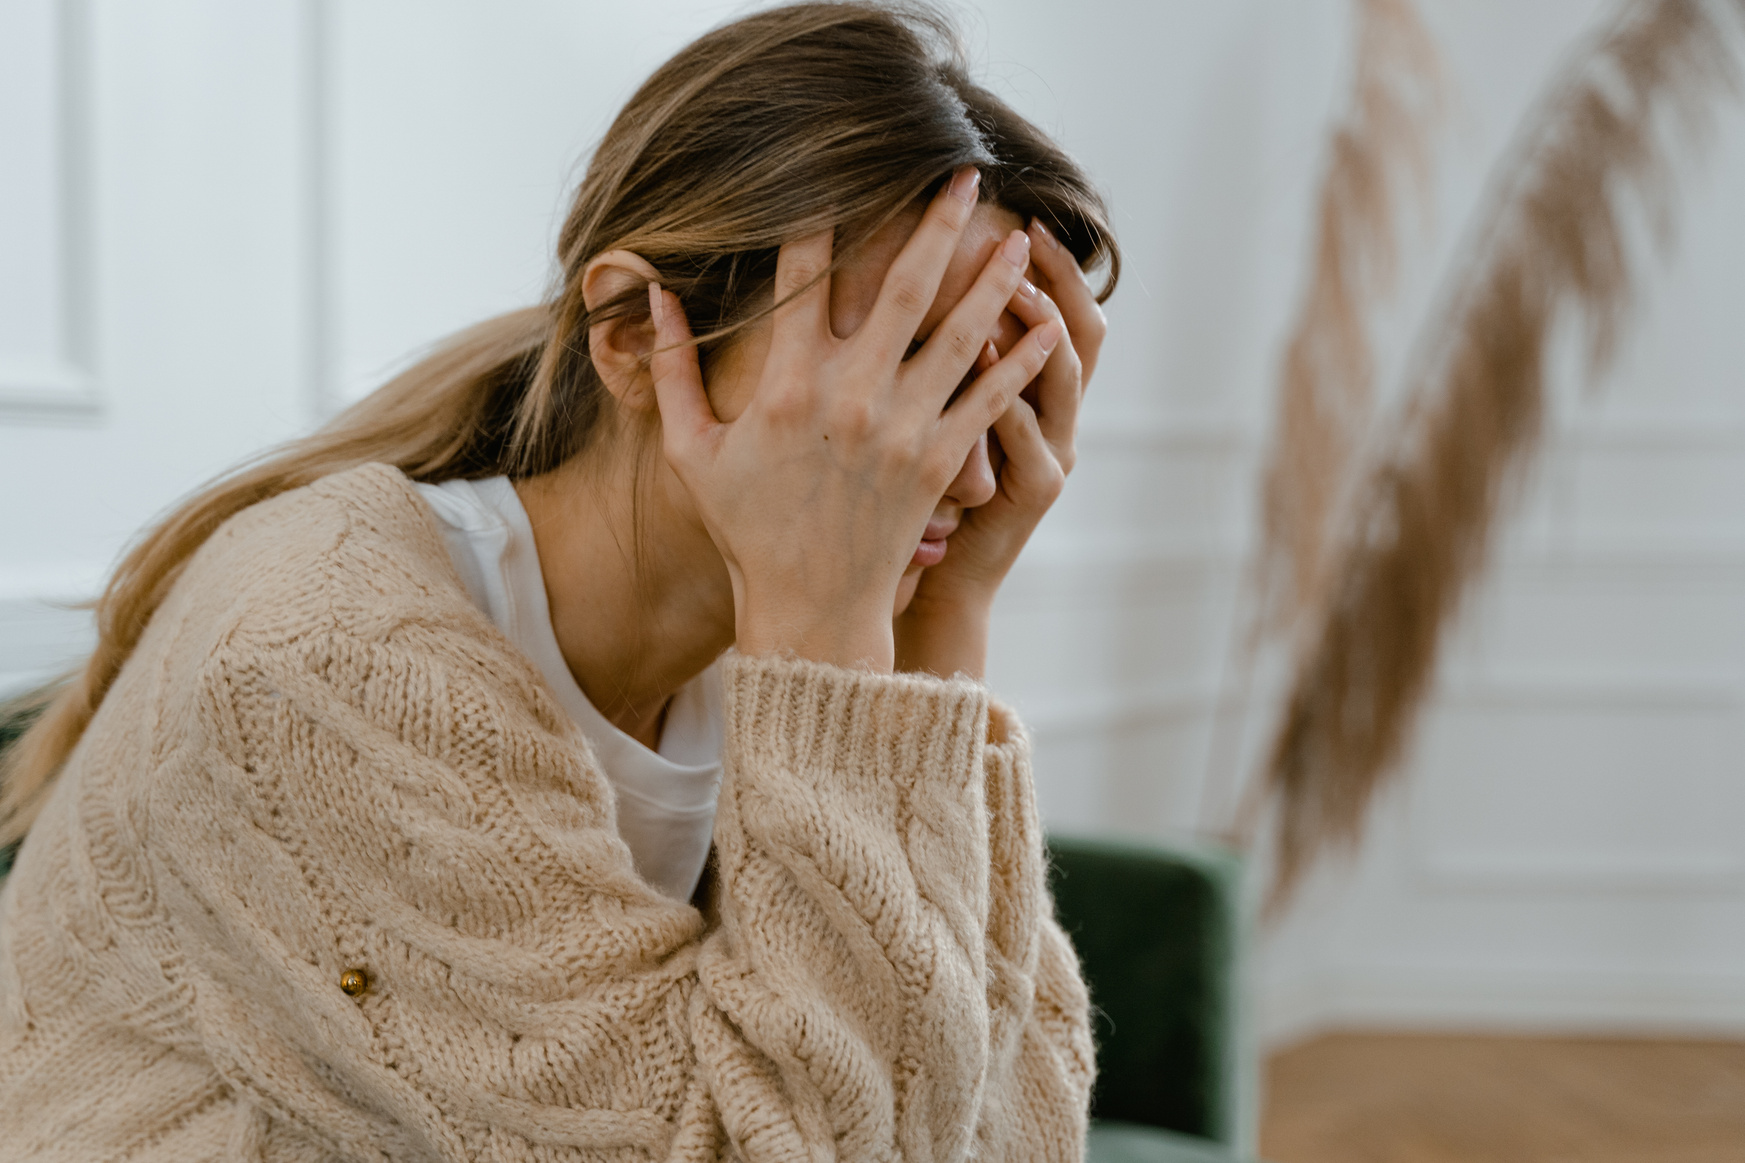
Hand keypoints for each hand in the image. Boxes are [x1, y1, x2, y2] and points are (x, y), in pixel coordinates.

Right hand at [648, 171, 1062, 672]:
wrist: (809, 608)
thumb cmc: (747, 529)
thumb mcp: (691, 452)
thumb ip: (670, 372)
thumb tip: (656, 296)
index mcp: (787, 384)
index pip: (804, 276)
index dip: (820, 217)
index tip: (838, 173)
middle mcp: (851, 394)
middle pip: (904, 285)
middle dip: (937, 223)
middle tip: (964, 173)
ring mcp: (903, 427)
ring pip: (961, 332)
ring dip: (993, 278)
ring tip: (1019, 235)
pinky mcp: (941, 461)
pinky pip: (990, 398)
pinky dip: (1022, 360)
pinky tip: (1046, 324)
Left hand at [894, 218, 1106, 678]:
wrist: (930, 582)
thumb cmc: (917, 498)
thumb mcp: (935, 421)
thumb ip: (934, 360)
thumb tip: (903, 282)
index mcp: (1032, 393)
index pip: (1057, 311)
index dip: (1051, 265)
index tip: (1020, 215)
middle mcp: (1055, 417)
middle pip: (1080, 330)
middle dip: (1057, 278)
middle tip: (1025, 232)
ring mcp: (1051, 453)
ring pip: (1063, 377)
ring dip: (1039, 328)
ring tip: (1011, 286)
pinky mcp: (1034, 491)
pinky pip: (1029, 436)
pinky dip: (1011, 396)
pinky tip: (986, 361)